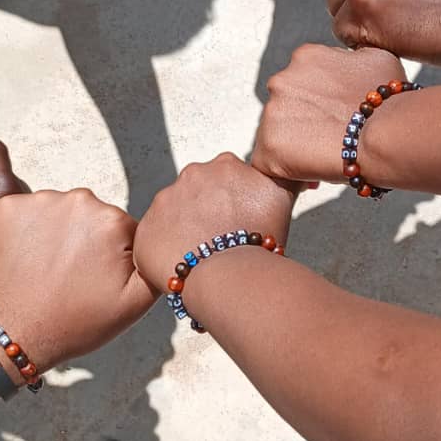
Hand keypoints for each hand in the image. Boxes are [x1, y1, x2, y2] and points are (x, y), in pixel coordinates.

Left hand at [0, 190, 155, 372]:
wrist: (6, 336)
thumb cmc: (71, 323)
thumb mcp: (133, 305)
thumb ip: (156, 265)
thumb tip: (161, 240)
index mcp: (112, 220)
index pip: (122, 229)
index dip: (113, 257)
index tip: (95, 279)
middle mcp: (77, 200)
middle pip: (91, 216)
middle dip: (85, 241)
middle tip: (70, 277)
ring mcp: (38, 201)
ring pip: (58, 213)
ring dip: (56, 235)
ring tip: (46, 271)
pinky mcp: (6, 206)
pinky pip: (26, 213)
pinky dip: (25, 232)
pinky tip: (24, 261)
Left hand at [133, 153, 294, 291]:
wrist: (228, 275)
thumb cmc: (258, 238)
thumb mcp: (282, 197)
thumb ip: (287, 176)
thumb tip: (295, 165)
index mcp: (224, 165)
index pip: (225, 181)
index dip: (232, 204)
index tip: (238, 222)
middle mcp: (191, 175)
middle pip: (198, 196)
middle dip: (206, 215)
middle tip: (221, 242)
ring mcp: (165, 201)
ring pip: (176, 217)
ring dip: (185, 233)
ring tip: (204, 258)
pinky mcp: (146, 229)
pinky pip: (156, 241)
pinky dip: (166, 253)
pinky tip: (184, 267)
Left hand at [251, 44, 403, 183]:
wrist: (385, 137)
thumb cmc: (390, 101)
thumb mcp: (378, 58)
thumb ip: (353, 57)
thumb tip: (350, 60)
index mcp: (305, 57)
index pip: (304, 80)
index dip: (319, 102)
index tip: (334, 116)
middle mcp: (281, 80)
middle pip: (287, 105)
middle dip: (305, 121)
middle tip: (329, 138)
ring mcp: (271, 113)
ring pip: (277, 132)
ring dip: (295, 143)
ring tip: (323, 156)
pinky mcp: (267, 147)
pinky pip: (269, 162)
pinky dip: (285, 169)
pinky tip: (309, 172)